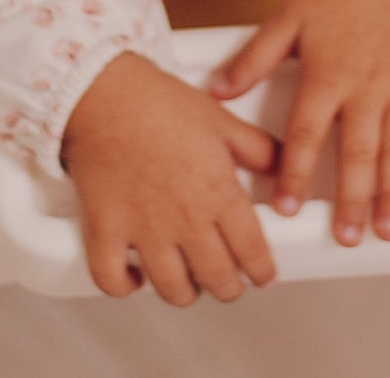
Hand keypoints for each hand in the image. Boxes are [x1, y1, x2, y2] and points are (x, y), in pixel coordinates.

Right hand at [61, 51, 278, 304]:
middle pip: (215, 277)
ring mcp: (143, 230)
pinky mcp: (105, 232)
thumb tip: (284, 165)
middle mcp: (184, 219)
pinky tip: (136, 277)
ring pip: (170, 288)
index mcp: (217, 192)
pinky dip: (125, 287)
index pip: (251, 249)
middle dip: (229, 288)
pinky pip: (112, 280)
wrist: (108, 96)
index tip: (263, 274)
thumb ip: (257, 149)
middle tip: (231, 284)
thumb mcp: (222, 120)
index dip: (261, 270)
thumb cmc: (163, 103)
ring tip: (191, 284)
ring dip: (185, 293)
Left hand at [209, 0, 389, 246]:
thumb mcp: (287, 17)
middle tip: (349, 236)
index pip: (307, 134)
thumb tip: (217, 91)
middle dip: (352, 199)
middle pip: (358, 151)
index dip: (297, 174)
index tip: (289, 210)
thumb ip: (254, 59)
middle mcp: (367, 86)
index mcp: (328, 75)